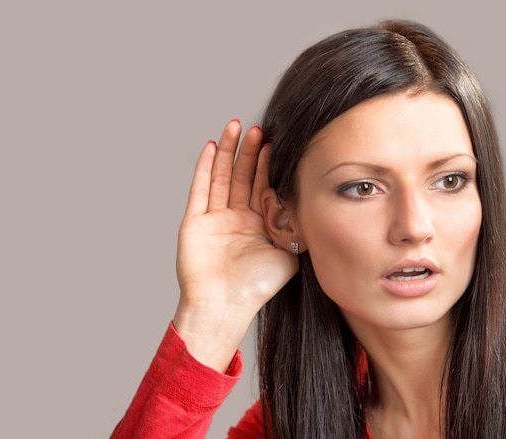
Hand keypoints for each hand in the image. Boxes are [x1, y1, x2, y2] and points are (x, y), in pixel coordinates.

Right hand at [173, 120, 297, 370]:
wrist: (226, 305)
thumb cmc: (257, 287)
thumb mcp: (288, 254)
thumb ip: (297, 229)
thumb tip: (311, 206)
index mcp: (258, 225)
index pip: (263, 186)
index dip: (269, 165)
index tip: (276, 143)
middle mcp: (236, 219)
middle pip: (243, 176)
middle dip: (250, 152)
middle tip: (258, 128)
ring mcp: (214, 219)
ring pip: (222, 176)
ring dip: (229, 152)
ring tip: (236, 126)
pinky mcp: (194, 222)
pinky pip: (200, 189)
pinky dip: (205, 168)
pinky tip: (213, 148)